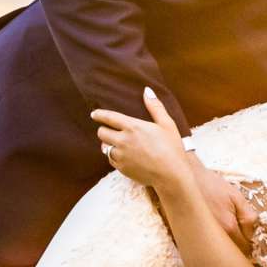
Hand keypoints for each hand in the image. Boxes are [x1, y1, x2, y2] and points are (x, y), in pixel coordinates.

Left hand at [92, 91, 256, 247]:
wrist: (171, 175)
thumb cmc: (172, 148)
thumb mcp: (167, 124)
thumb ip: (155, 106)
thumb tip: (147, 90)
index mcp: (133, 127)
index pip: (109, 117)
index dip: (99, 114)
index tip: (94, 114)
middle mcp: (123, 141)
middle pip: (102, 133)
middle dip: (104, 130)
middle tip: (109, 130)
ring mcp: (121, 156)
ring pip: (104, 147)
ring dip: (108, 144)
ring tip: (117, 144)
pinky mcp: (121, 168)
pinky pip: (111, 160)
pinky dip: (114, 156)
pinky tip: (124, 156)